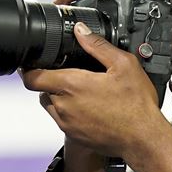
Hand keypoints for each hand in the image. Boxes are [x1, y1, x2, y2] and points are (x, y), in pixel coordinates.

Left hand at [20, 22, 170, 160]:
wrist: (143, 140)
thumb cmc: (136, 106)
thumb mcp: (123, 65)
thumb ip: (97, 45)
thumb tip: (81, 31)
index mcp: (71, 86)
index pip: (32, 77)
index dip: (28, 68)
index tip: (32, 64)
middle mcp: (64, 107)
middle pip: (41, 90)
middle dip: (49, 79)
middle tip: (67, 73)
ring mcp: (67, 124)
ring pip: (50, 105)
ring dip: (58, 96)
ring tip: (79, 90)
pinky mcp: (74, 136)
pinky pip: (61, 119)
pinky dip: (68, 111)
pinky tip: (88, 106)